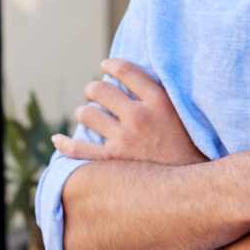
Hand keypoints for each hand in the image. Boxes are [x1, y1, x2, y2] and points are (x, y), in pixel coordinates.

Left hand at [52, 58, 206, 165]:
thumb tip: (128, 77)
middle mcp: (139, 116)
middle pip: (100, 90)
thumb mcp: (178, 113)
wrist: (190, 185)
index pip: (125, 70)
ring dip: (83, 112)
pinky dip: (64, 144)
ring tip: (87, 115)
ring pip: (86, 114)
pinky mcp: (111, 162)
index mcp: (158, 100)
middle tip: (94, 94)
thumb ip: (156, 94)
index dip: (111, 65)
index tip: (106, 66)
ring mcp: (124, 140)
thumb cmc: (186, 146)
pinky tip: (59, 140)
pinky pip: (77, 149)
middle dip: (93, 89)